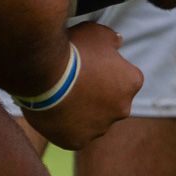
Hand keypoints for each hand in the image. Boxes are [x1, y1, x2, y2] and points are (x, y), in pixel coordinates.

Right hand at [19, 22, 142, 150]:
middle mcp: (123, 108)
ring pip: (93, 121)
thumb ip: (112, 39)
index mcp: (132, 82)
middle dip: (96, 95)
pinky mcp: (77, 142)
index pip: (123, 78)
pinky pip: (73, 136)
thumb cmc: (73, 50)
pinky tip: (54, 114)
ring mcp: (100, 128)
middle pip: (110, 102)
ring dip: (82, 113)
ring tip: (60, 99)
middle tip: (73, 84)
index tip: (88, 67)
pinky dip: (65, 128)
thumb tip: (118, 42)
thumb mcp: (97, 33)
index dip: (105, 72)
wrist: (43, 73)